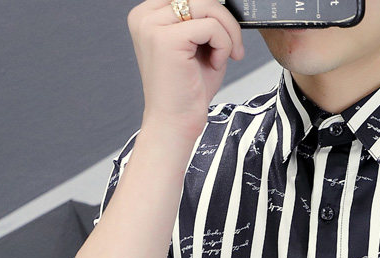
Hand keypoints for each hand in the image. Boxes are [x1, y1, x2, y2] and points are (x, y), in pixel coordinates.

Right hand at [127, 0, 245, 139]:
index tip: (225, 36)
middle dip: (225, 21)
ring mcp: (152, 26)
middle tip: (234, 50)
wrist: (176, 123)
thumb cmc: (187, 91)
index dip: (213, 12)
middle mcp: (144, 16)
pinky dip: (223, 45)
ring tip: (224, 58)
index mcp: (148, 15)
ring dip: (227, 34)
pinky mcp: (166, 39)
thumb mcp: (197, 46)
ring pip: (208, 6)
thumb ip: (204, 21)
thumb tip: (223, 4)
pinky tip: (216, 64)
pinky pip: (211, 27)